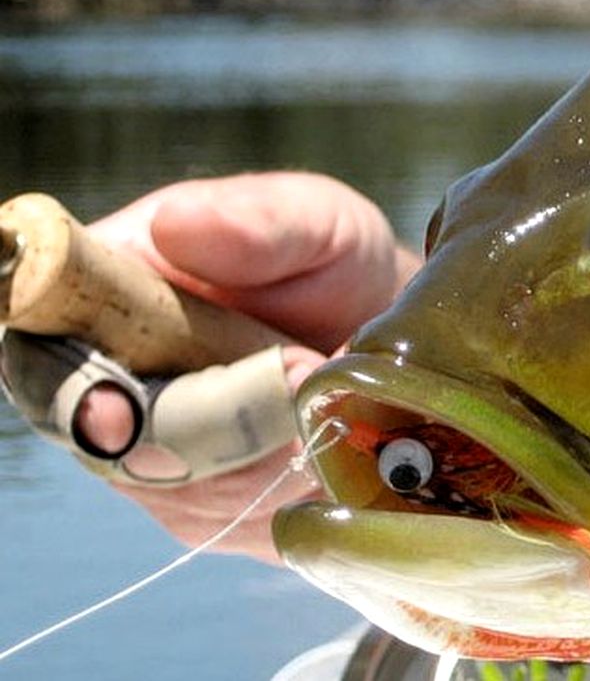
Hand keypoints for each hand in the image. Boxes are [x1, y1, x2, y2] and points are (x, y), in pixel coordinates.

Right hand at [80, 172, 420, 562]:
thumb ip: (257, 222)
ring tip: (331, 390)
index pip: (40, 359)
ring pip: (186, 494)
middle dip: (210, 425)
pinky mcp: (214, 512)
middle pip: (112, 446)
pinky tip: (336, 440)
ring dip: (270, 453)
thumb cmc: (333, 262)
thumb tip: (174, 226)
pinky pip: (240, 523)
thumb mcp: (315, 221)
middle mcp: (111, 389)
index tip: (121, 409)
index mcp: (103, 298)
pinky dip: (296, 487)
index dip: (71, 390)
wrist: (393, 329)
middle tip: (302, 371)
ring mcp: (159, 461)